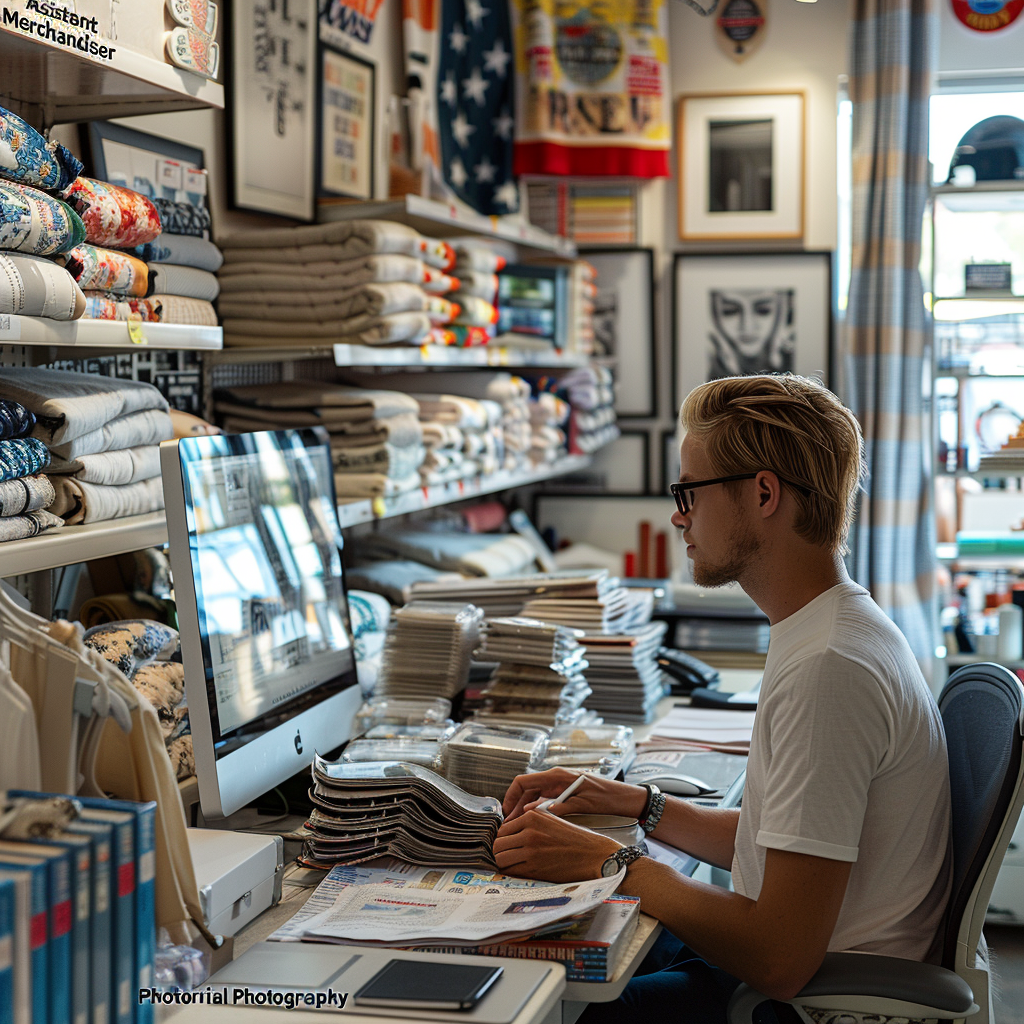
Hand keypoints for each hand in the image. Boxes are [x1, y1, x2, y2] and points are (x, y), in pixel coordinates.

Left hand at [493, 809, 619, 880]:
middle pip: (498, 844)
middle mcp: (529, 831)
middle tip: (505, 857)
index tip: (505, 846)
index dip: (502, 839)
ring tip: (510, 865)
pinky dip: (510, 872)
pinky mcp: (535, 867)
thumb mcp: (551, 820)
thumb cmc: (575, 838)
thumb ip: (530, 823)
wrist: (594, 854)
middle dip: (499, 852)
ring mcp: (531, 849)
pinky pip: (511, 871)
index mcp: (532, 816)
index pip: (502, 829)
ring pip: (500, 858)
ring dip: (502, 863)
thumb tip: (509, 834)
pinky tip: (517, 872)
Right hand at [501, 767, 646, 821]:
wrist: (623, 796)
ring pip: (533, 794)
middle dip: (515, 805)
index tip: (505, 813)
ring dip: (524, 808)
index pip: (523, 781)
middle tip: (509, 825)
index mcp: (557, 776)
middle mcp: (555, 777)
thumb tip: (532, 812)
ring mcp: (559, 783)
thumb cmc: (605, 797)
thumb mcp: (580, 804)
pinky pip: (543, 798)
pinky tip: (533, 822)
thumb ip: (556, 807)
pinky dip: (535, 809)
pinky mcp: (563, 791)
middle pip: (526, 789)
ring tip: (518, 826)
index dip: (510, 796)